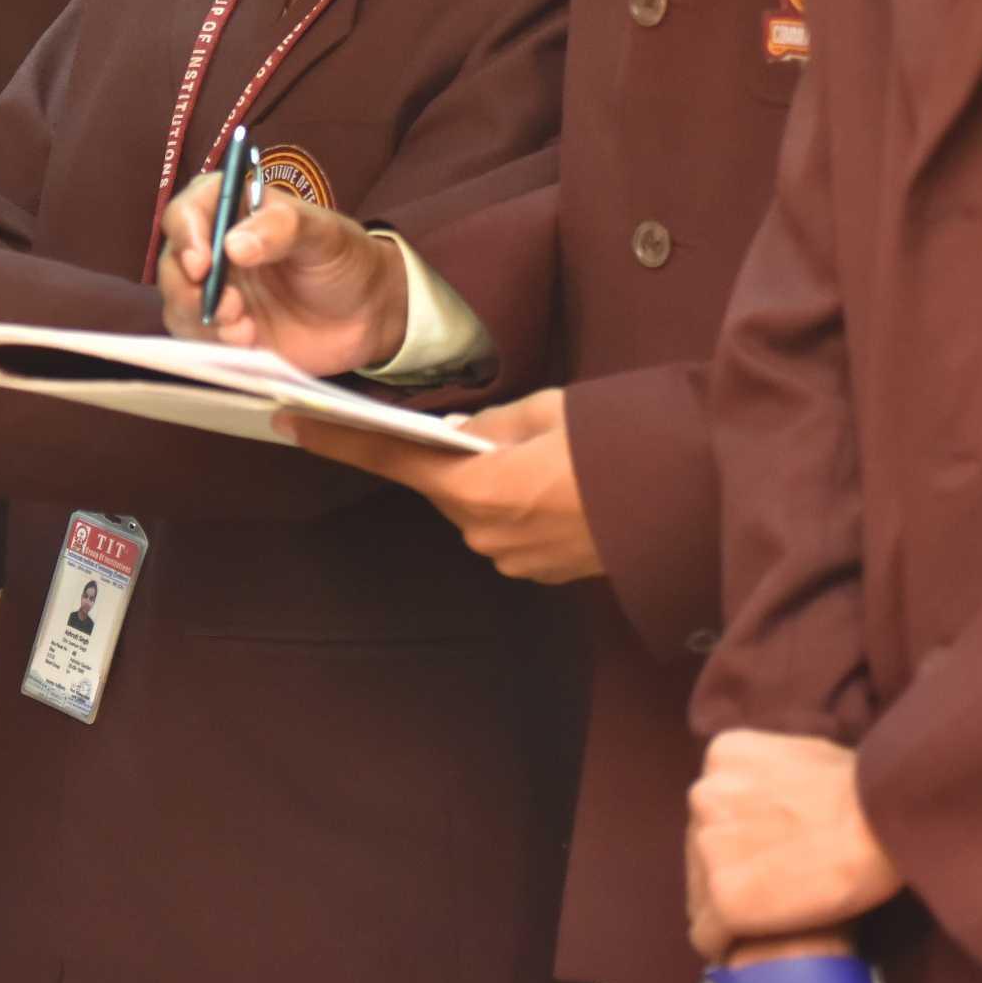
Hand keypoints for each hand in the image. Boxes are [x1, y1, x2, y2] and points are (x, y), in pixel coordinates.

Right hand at [154, 179, 406, 376]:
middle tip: (228, 306)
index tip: (202, 264)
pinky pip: (197, 340)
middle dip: (189, 289)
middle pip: (172, 263)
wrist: (367, 314)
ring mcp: (214, 293)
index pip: (187, 213)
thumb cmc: (343, 259)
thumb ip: (282, 228)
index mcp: (232, 210)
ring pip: (177, 305)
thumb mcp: (323, 233)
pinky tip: (249, 343)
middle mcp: (213, 250)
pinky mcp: (221, 332)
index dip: (186, 236)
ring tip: (244, 330)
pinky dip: (215, 345)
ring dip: (203, 321)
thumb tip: (233, 245)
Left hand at [287, 390, 600, 581]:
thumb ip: (489, 425)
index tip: (288, 422)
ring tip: (538, 451)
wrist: (693, 501)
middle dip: (444, 454)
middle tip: (479, 423)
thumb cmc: (621, 442)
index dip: (336, 440)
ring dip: (486, 478)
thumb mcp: (547, 411)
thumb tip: (456, 432)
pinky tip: (551, 482)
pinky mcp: (540, 570)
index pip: (390, 459)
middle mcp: (486, 533)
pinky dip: (513, 502)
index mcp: (481, 488)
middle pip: (438, 485)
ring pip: (474, 506)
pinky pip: (506, 527)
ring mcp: (514, 559)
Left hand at [689, 731, 904, 956]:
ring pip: (700, 896)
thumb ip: (769, 775)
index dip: (737, 844)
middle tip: (774, 893)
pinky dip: (724, 945)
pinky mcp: (724, 899)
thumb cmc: (867, 790)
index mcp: (721, 757)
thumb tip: (768, 794)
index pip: (710, 813)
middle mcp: (704, 796)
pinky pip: (707, 935)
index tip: (765, 860)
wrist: (888, 821)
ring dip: (727, 910)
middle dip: (730, 874)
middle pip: (700, 853)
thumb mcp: (804, 754)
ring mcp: (709, 848)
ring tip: (768, 921)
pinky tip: (747, 948)